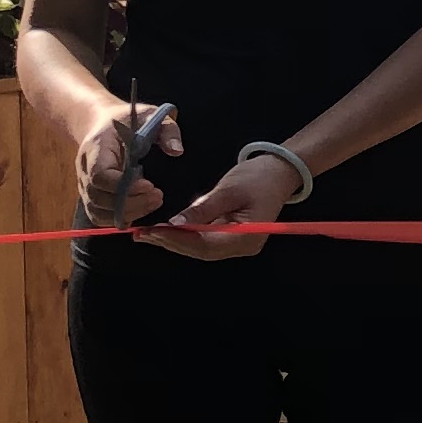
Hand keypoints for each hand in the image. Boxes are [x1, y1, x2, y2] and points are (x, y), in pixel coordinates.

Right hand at [75, 102, 172, 228]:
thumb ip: (166, 130)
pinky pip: (100, 216)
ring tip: (153, 203)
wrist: (100, 122)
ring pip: (97, 212)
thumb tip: (176, 151)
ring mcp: (85, 185)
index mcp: (97, 148)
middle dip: (130, 203)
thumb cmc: (127, 120)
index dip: (124, 186)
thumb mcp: (150, 115)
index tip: (150, 185)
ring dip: (127, 213)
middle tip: (158, 197)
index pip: (100, 175)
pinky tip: (140, 209)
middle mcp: (85, 170)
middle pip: (98, 198)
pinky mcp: (92, 195)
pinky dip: (120, 218)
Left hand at [140, 147, 289, 261]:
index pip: (205, 245)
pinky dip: (185, 237)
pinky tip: (166, 231)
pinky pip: (204, 241)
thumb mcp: (228, 190)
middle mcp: (242, 246)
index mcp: (247, 237)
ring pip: (201, 249)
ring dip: (174, 241)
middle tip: (142, 234)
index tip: (154, 231)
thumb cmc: (258, 177)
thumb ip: (202, 209)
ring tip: (147, 235)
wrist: (279, 171)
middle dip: (171, 242)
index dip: (178, 240)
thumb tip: (176, 225)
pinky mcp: (231, 237)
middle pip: (201, 251)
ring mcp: (237, 244)